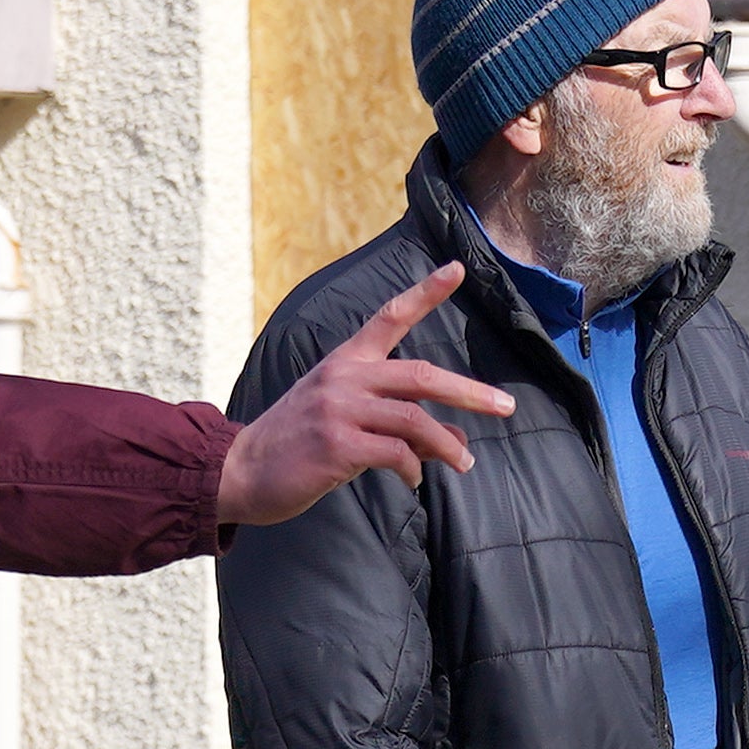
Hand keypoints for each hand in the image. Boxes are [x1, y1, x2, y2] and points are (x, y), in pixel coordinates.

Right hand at [217, 267, 507, 526]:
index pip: (390, 315)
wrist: (241, 470)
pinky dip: (414, 468)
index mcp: (345, 361)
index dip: (426, 292)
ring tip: (467, 462)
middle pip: (421, 374)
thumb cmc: (299, 446)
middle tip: (506, 407)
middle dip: (470, 392)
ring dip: (448, 443)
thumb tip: (455, 440)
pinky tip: (415, 480)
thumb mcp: (348, 424)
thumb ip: (400, 426)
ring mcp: (339, 410)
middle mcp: (344, 377)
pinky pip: (395, 453)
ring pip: (414, 418)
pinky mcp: (336, 445)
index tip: (458, 268)